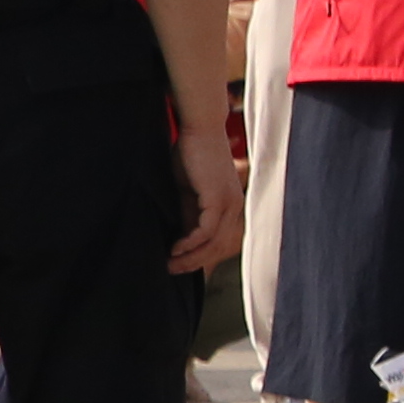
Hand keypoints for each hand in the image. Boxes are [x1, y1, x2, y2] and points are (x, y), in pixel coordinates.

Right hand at [168, 132, 242, 277]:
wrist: (199, 131)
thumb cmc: (191, 157)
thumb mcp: (187, 192)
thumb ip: (187, 213)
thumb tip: (177, 237)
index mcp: (228, 206)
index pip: (218, 241)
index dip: (199, 257)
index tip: (177, 266)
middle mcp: (234, 207)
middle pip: (217, 247)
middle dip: (193, 263)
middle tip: (170, 271)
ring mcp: (229, 203)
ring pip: (213, 242)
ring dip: (190, 257)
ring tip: (169, 264)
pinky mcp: (218, 198)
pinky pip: (206, 229)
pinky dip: (191, 242)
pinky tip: (175, 248)